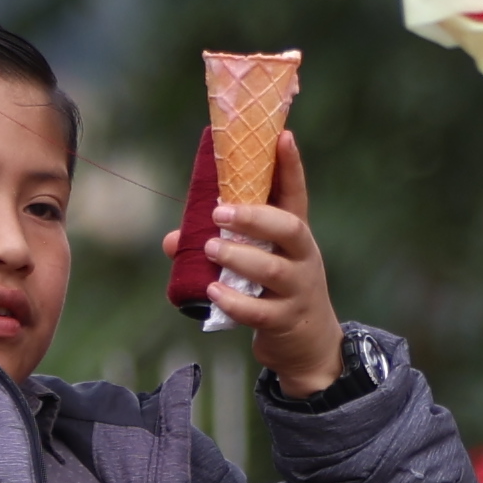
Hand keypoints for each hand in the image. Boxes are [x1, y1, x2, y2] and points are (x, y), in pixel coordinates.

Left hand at [206, 127, 346, 398]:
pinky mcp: (285, 321)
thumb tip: (173, 241)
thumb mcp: (258, 264)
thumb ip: (220, 245)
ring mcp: (297, 290)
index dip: (291, 165)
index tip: (282, 136)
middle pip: (288, 227)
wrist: (309, 346)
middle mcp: (302, 257)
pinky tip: (213, 292)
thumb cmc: (276, 291)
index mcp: (295, 235)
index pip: (295, 193)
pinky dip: (233, 301)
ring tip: (211, 248)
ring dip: (238, 256)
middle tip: (219, 211)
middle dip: (254, 216)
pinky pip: (258, 310)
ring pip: (271, 268)